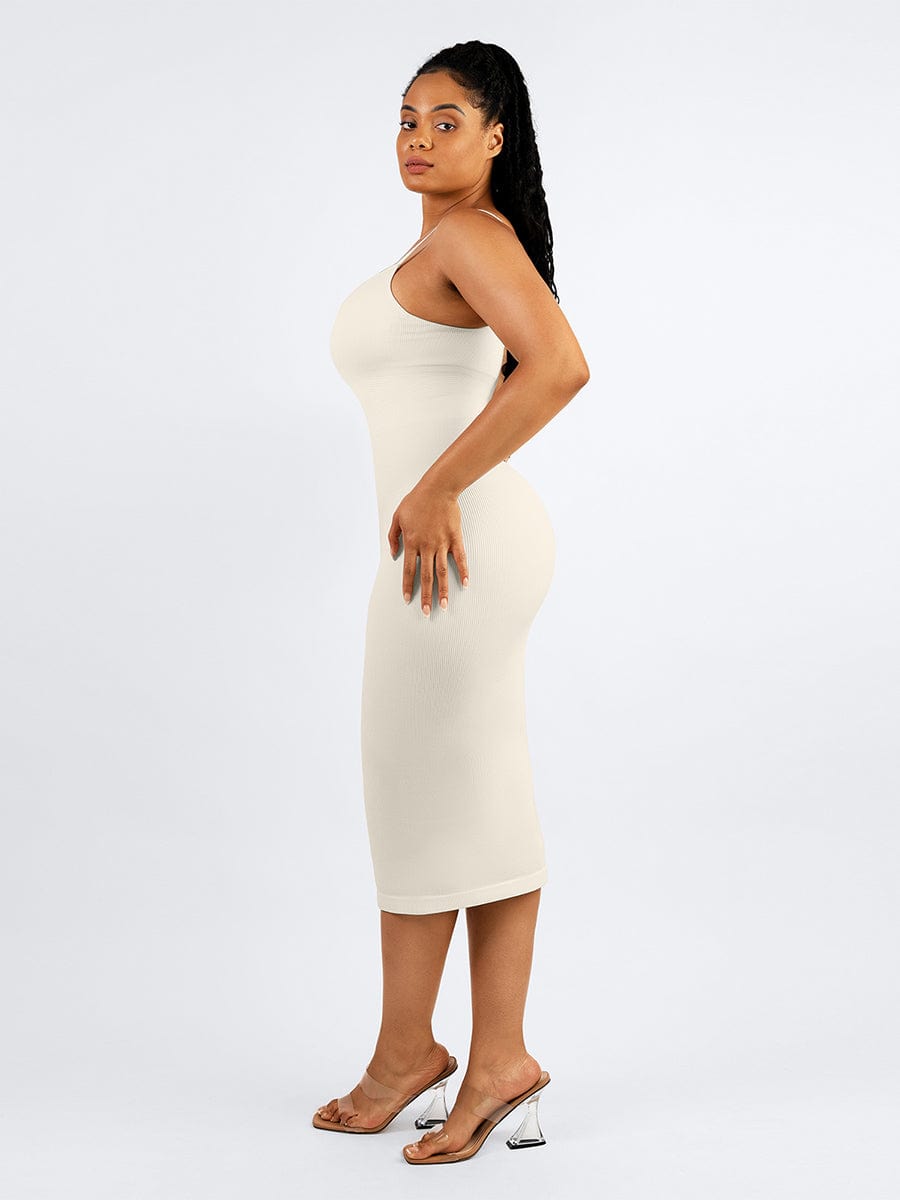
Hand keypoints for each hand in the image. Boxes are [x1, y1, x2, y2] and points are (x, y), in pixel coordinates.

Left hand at [387, 481, 469, 615]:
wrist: (438, 488)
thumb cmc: (416, 501)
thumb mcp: (397, 517)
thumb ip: (393, 537)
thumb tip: (393, 555)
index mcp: (412, 543)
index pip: (409, 571)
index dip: (408, 587)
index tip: (408, 600)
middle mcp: (427, 546)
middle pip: (426, 576)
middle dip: (426, 596)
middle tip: (427, 612)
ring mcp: (443, 543)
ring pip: (443, 572)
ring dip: (444, 590)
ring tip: (444, 606)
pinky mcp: (455, 538)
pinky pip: (460, 558)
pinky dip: (464, 571)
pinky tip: (465, 584)